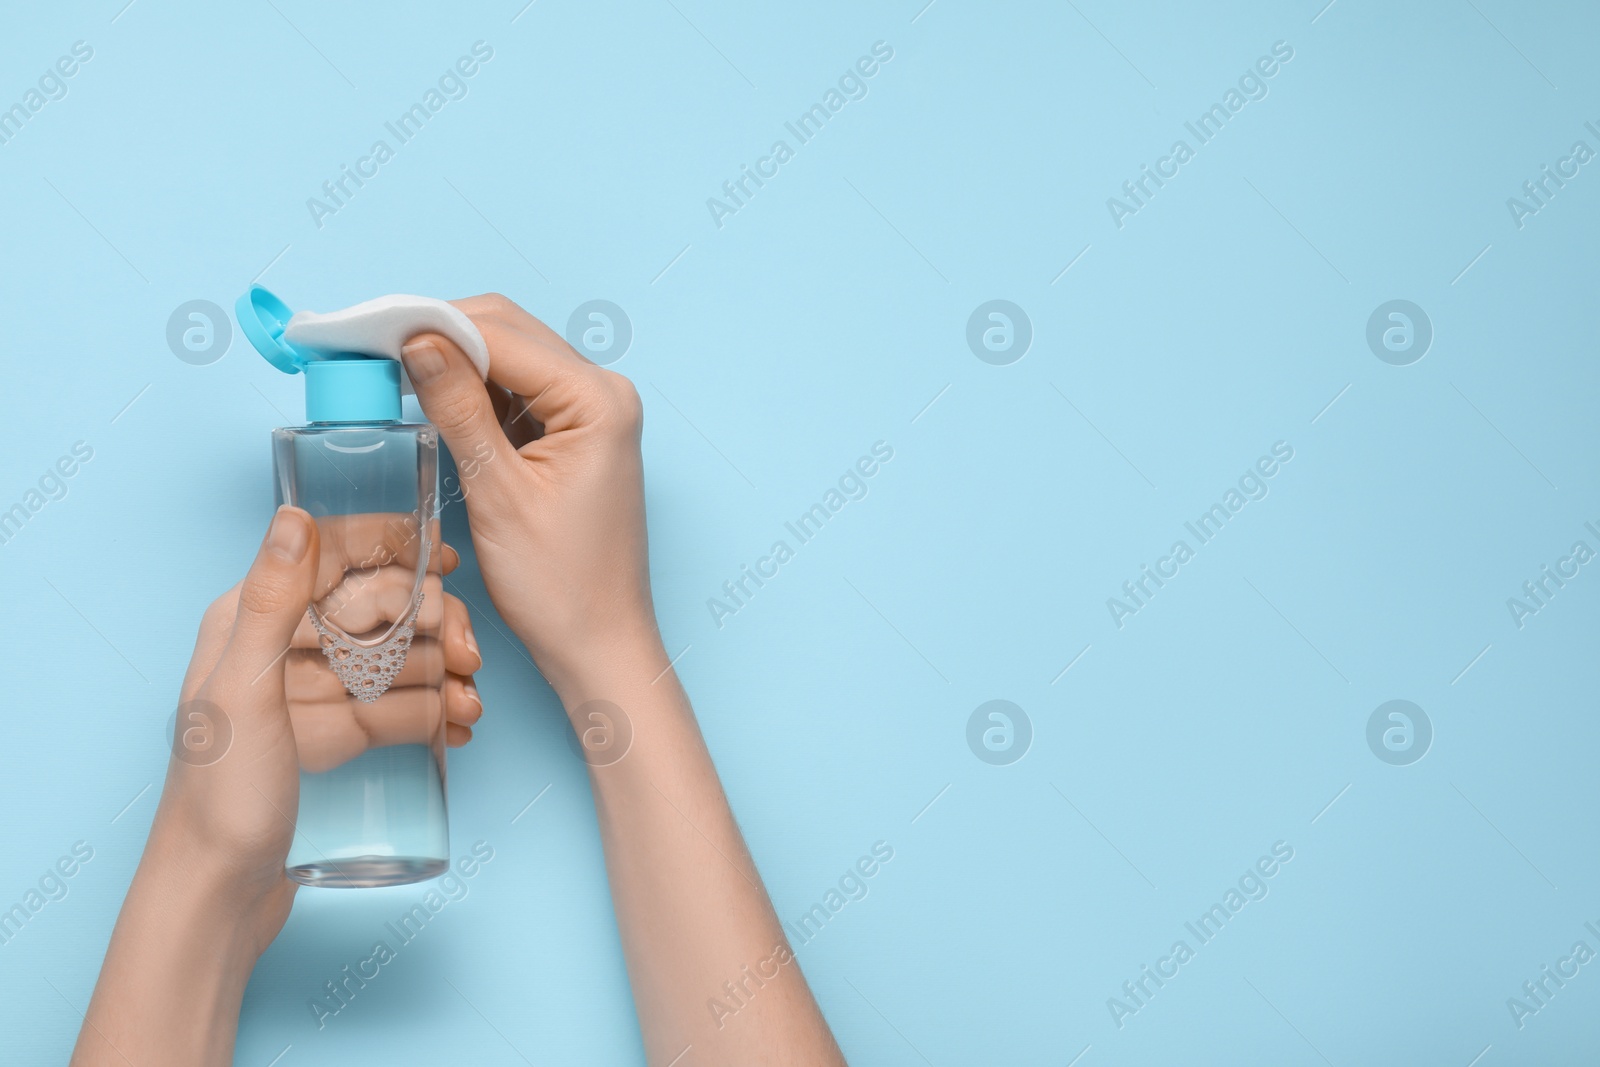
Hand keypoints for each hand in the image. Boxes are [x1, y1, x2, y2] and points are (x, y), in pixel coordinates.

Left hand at [155, 506, 481, 946]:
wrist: (218, 896)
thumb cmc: (218, 797)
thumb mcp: (244, 693)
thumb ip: (270, 603)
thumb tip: (295, 516)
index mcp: (248, 622)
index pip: (327, 558)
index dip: (389, 547)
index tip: (445, 556)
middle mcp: (279, 649)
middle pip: (373, 607)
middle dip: (430, 624)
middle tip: (467, 657)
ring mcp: (310, 694)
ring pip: (394, 656)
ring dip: (442, 669)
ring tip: (471, 702)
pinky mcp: (334, 735)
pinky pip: (396, 706)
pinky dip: (433, 710)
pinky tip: (461, 725)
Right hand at [400, 294, 662, 700]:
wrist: (598, 644)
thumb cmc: (560, 586)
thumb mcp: (498, 493)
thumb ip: (459, 409)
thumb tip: (418, 340)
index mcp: (598, 400)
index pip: (503, 334)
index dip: (430, 323)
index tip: (366, 326)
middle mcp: (604, 393)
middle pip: (508, 334)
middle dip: (436, 333)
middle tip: (366, 342)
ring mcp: (591, 413)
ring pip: (508, 359)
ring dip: (450, 360)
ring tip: (385, 366)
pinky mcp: (574, 435)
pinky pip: (516, 393)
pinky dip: (471, 391)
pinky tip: (427, 397)